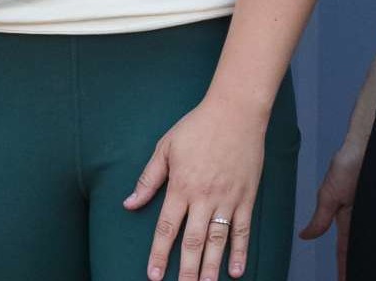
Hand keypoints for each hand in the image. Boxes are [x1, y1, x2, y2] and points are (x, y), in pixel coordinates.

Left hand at [125, 97, 266, 280]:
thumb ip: (148, 179)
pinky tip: (235, 270)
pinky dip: (240, 251)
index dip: (159, 254)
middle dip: (186, 270)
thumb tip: (129, 204)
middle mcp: (204, 197)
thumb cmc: (196, 127)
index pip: (167, 228)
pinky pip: (242, 229)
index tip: (154, 275)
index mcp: (181, 186)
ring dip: (211, 267)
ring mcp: (227, 198)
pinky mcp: (246, 196)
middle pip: (193, 242)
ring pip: (218, 241)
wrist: (235, 112)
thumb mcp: (165, 148)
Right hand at [298, 116, 371, 279]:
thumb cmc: (347, 162)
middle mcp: (367, 218)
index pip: (346, 249)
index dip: (345, 266)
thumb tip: (304, 236)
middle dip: (366, 264)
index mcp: (349, 218)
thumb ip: (321, 217)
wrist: (372, 140)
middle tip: (368, 278)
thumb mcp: (330, 192)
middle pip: (367, 248)